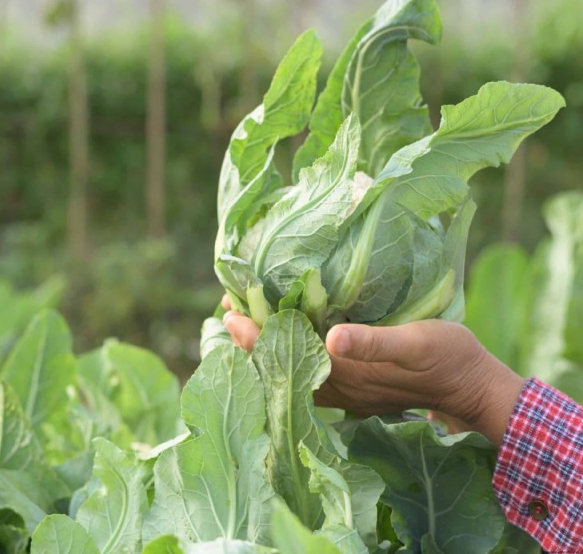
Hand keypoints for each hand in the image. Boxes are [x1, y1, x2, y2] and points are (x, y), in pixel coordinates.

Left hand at [220, 297, 524, 444]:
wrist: (473, 389)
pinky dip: (289, 357)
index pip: (286, 357)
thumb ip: (374, 342)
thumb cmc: (448, 358)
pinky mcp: (356, 389)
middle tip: (227, 308)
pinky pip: (310, 376)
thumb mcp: (417, 342)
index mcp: (346, 374)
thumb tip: (332, 339)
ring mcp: (346, 392)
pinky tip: (284, 340)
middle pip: (281, 367)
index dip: (255, 336)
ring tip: (245, 320)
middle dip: (251, 340)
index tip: (230, 311)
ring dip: (267, 348)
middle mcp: (339, 388)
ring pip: (292, 373)